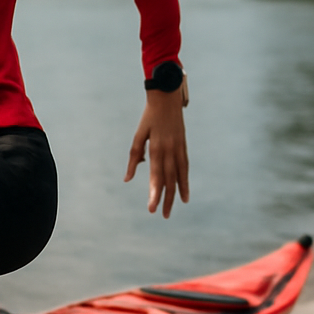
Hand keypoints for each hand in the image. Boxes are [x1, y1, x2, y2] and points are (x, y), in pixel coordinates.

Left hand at [125, 90, 189, 217]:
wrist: (167, 98)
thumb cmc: (149, 117)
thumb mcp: (139, 135)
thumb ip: (134, 157)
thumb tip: (127, 178)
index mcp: (157, 149)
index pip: (156, 177)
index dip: (154, 193)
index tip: (151, 208)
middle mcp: (170, 151)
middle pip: (169, 180)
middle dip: (166, 199)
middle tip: (163, 215)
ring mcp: (179, 149)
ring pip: (179, 176)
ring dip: (177, 193)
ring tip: (175, 208)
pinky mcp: (184, 147)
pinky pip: (185, 168)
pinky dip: (185, 181)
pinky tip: (185, 193)